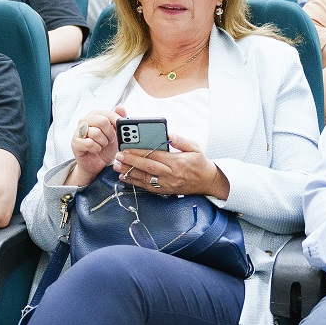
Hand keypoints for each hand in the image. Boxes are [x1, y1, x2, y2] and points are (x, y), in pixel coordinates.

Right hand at [70, 108, 124, 181]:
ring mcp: (79, 131)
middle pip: (102, 121)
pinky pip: (89, 143)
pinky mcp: (75, 142)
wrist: (98, 164)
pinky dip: (96, 149)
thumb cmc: (106, 148)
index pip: (108, 113)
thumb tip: (120, 107)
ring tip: (102, 145)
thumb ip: (118, 120)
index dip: (117, 121)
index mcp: (95, 115)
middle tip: (110, 140)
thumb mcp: (116, 134)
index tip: (121, 128)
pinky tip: (95, 150)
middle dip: (110, 133)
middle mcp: (85, 121)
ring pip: (96, 132)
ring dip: (103, 142)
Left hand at [113, 133, 227, 198]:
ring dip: (129, 172)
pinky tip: (125, 177)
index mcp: (177, 162)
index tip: (127, 148)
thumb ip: (180, 140)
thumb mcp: (194, 147)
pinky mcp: (165, 190)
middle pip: (147, 167)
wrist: (208, 182)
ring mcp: (167, 184)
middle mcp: (171, 174)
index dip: (139, 152)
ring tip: (117, 166)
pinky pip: (147, 187)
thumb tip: (168, 134)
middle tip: (118, 156)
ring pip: (145, 178)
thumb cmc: (200, 163)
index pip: (155, 156)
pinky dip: (135, 182)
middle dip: (131, 161)